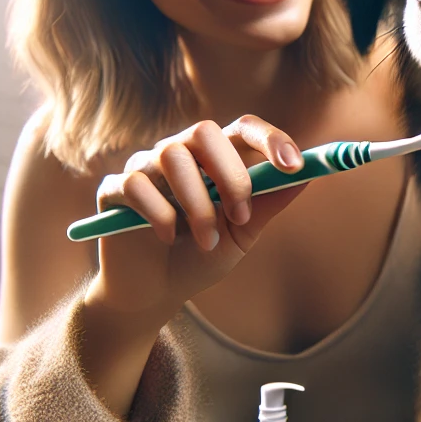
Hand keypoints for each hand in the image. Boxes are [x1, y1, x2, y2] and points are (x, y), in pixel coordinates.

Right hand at [87, 115, 307, 319]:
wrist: (154, 293)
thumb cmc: (202, 256)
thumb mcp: (243, 233)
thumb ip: (268, 203)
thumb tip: (306, 176)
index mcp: (215, 157)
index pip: (243, 128)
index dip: (270, 139)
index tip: (294, 166)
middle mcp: (180, 152)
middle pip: (205, 131)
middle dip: (230, 175)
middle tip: (241, 216)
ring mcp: (144, 167)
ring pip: (171, 157)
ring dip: (198, 204)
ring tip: (208, 242)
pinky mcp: (114, 189)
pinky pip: (136, 185)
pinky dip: (159, 213)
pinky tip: (168, 237)